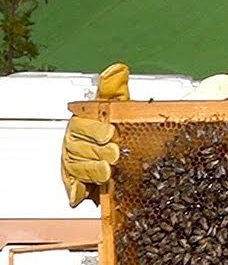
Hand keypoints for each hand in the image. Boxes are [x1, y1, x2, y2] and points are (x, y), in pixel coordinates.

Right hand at [61, 63, 128, 206]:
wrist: (119, 149)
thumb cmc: (113, 124)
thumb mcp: (116, 105)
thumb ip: (114, 89)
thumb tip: (117, 69)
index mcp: (80, 124)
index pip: (81, 126)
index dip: (95, 130)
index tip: (109, 132)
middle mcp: (74, 144)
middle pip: (79, 149)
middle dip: (97, 152)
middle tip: (113, 153)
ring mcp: (75, 163)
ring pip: (78, 168)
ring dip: (91, 170)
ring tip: (107, 172)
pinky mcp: (78, 182)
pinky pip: (72, 187)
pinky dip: (75, 191)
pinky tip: (79, 195)